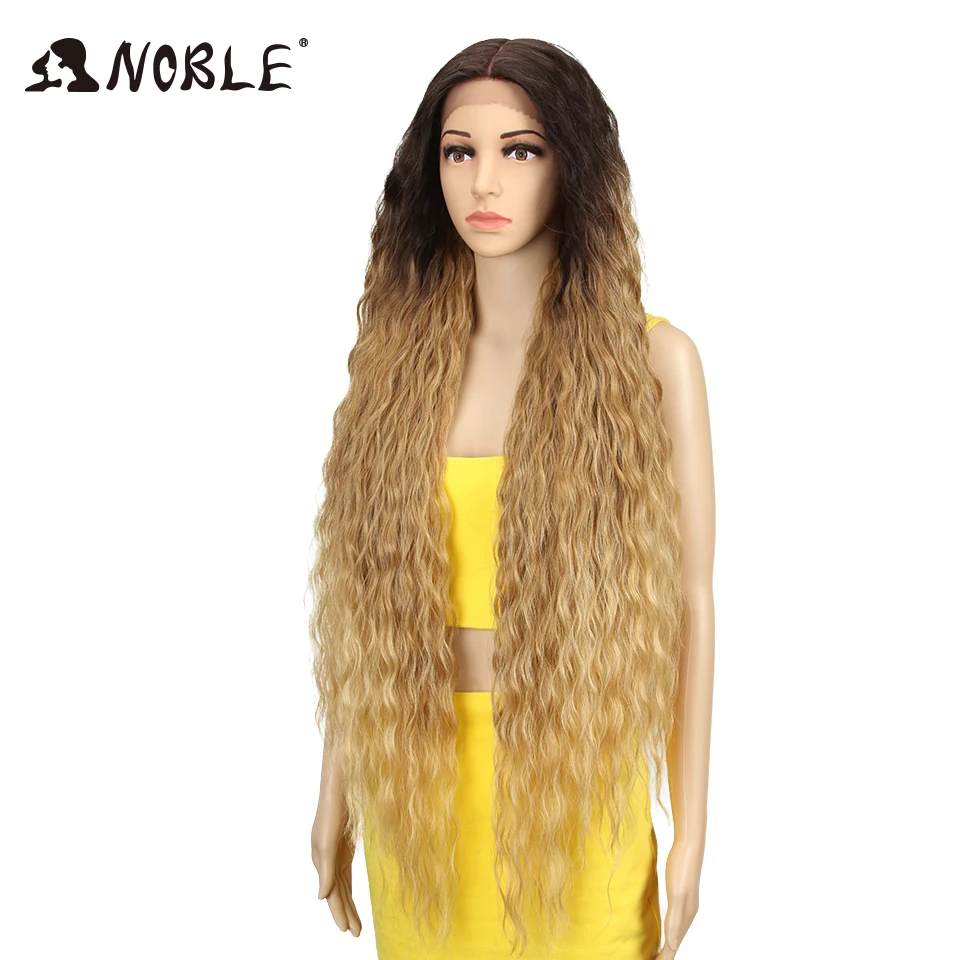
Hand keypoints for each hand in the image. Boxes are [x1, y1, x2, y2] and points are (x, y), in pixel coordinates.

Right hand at [313, 814, 361, 937]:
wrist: (338, 788)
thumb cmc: (331, 814)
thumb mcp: (328, 844)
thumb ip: (326, 871)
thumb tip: (321, 897)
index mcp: (321, 861)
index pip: (332, 894)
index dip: (339, 912)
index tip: (347, 930)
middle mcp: (326, 860)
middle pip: (337, 894)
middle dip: (346, 913)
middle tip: (356, 933)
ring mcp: (335, 854)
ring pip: (341, 886)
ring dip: (348, 904)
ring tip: (357, 923)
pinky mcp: (343, 847)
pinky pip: (345, 875)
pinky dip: (348, 888)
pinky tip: (350, 896)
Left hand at [654, 838, 702, 958]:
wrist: (688, 845)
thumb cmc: (682, 867)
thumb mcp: (677, 893)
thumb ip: (676, 919)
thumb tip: (673, 945)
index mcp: (686, 915)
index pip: (675, 943)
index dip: (666, 956)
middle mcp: (688, 912)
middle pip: (676, 940)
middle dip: (667, 954)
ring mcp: (685, 903)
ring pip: (676, 930)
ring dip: (668, 943)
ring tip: (658, 953)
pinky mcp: (680, 894)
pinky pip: (674, 919)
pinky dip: (669, 929)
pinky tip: (664, 928)